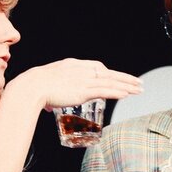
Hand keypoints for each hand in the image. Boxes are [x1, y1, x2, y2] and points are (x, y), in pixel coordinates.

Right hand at [11, 58, 142, 109]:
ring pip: (111, 81)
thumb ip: (51, 95)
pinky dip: (118, 92)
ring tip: (139, 89)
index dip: (109, 73)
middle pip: (109, 73)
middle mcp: (81, 70)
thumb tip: (48, 106)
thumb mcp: (46, 86)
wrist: (31, 87)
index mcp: (72, 66)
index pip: (96, 67)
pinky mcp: (84, 90)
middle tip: (138, 83)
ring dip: (127, 85)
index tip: (116, 78)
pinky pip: (106, 90)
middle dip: (125, 78)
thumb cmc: (33, 88)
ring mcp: (83, 79)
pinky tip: (127, 94)